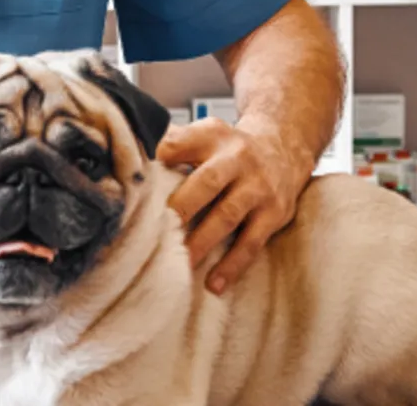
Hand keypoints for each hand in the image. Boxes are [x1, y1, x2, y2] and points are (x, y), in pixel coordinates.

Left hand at [156, 117, 313, 296]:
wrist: (284, 149)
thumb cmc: (230, 149)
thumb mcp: (206, 134)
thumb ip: (173, 143)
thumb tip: (132, 159)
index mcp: (212, 137)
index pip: (180, 142)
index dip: (159, 157)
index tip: (138, 178)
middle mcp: (237, 158)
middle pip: (206, 181)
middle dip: (181, 207)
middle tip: (154, 232)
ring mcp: (258, 187)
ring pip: (227, 215)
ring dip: (201, 242)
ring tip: (179, 265)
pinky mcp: (274, 213)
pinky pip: (251, 242)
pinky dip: (233, 265)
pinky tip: (214, 283)